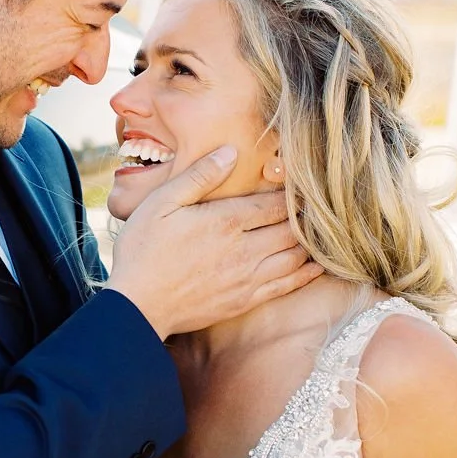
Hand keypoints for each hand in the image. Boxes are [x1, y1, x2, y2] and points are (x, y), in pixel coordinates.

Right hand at [105, 145, 322, 338]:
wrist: (136, 306)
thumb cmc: (143, 251)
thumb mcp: (162, 203)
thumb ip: (199, 176)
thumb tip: (231, 151)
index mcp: (226, 221)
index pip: (275, 204)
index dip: (294, 193)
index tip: (304, 184)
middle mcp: (244, 250)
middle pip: (291, 229)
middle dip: (306, 217)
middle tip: (319, 206)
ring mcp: (246, 278)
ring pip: (295, 257)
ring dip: (310, 243)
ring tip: (320, 231)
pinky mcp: (244, 301)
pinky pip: (286, 286)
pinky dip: (306, 274)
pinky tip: (315, 266)